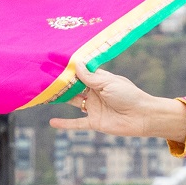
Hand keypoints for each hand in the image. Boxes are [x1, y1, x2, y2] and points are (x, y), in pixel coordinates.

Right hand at [46, 65, 185, 139]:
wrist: (142, 116)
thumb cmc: (128, 95)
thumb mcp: (108, 82)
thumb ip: (90, 77)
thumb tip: (76, 64)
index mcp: (100, 80)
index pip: (81, 72)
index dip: (69, 68)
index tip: (55, 61)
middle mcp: (95, 92)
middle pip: (74, 86)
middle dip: (61, 81)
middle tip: (44, 75)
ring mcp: (94, 107)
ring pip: (73, 101)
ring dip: (60, 98)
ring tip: (44, 94)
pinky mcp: (94, 122)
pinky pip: (77, 123)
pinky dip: (65, 123)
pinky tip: (52, 122)